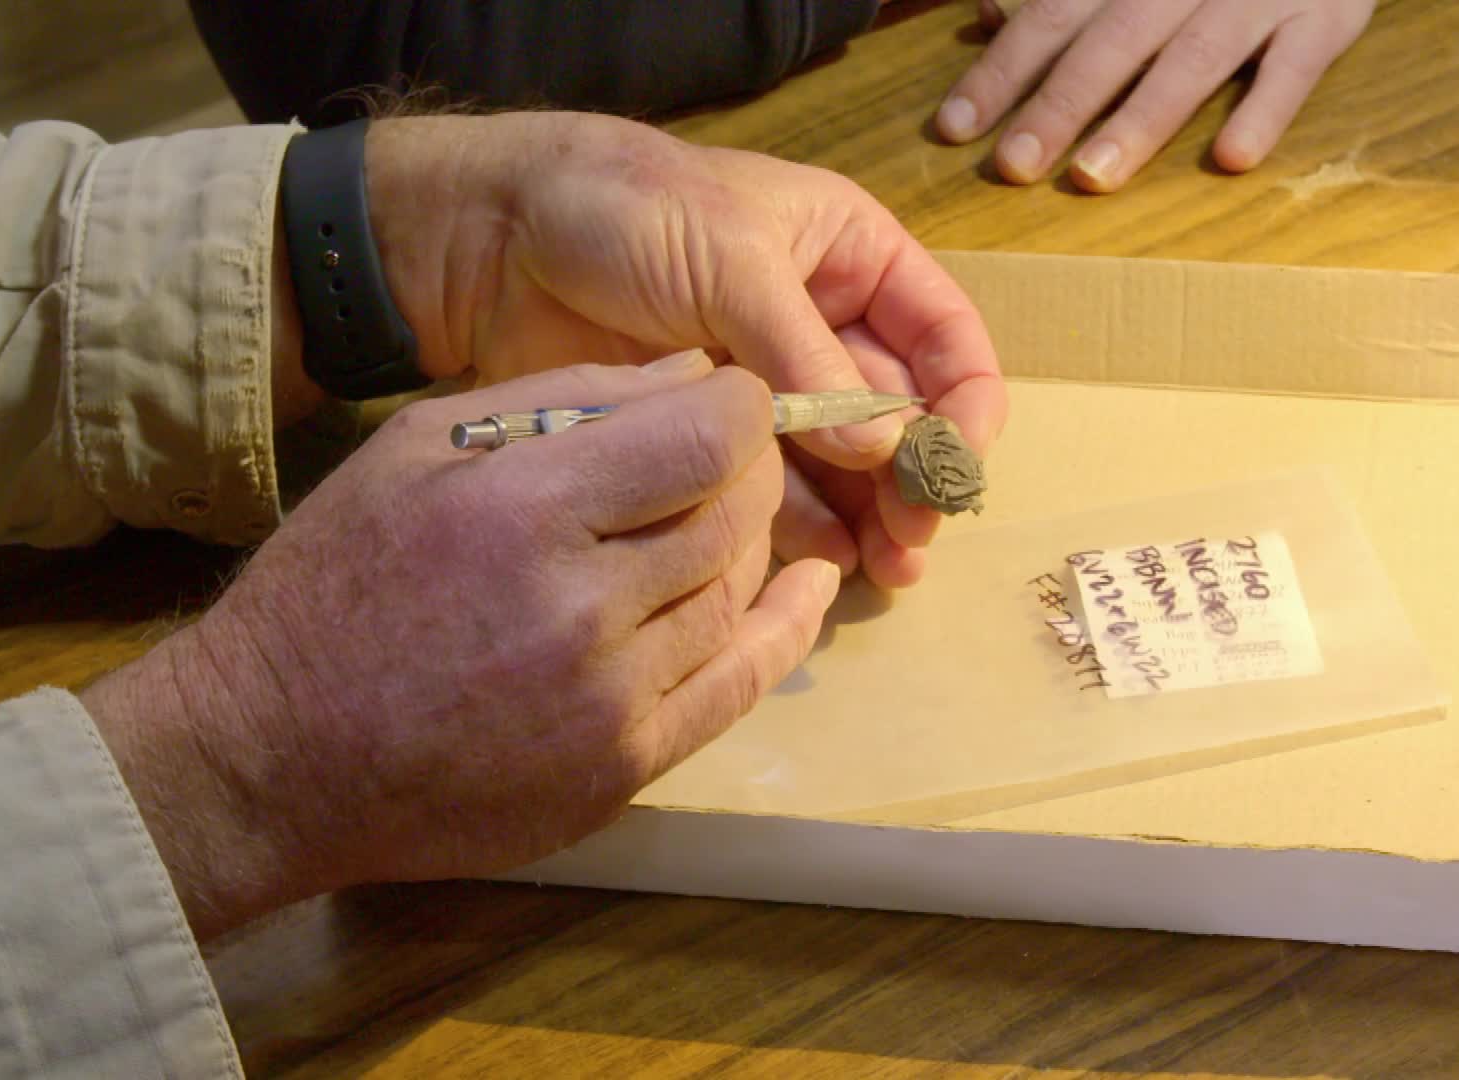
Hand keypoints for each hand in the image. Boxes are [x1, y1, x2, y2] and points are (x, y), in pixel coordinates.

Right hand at [82, 359, 837, 937]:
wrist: (270, 758)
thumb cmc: (333, 585)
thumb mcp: (414, 451)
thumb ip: (560, 401)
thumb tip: (694, 370)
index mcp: (523, 510)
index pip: (708, 438)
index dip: (740, 406)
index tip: (726, 399)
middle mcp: (581, 608)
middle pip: (735, 515)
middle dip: (749, 468)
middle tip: (725, 452)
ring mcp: (609, 700)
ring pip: (740, 593)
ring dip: (750, 542)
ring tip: (721, 512)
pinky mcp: (623, 768)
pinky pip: (740, 685)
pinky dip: (784, 628)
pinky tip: (809, 586)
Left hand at [344, 112, 1006, 587]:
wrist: (493, 241)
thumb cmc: (621, 213)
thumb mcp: (730, 262)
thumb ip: (810, 358)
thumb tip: (888, 452)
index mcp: (853, 259)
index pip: (945, 338)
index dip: (965, 403)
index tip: (953, 466)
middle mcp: (828, 328)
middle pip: (904, 417)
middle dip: (917, 480)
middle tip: (914, 544)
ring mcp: (775, 391)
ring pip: (850, 467)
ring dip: (873, 516)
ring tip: (881, 570)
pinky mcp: (718, 442)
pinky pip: (782, 493)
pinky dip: (808, 529)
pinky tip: (822, 563)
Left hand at [934, 0, 1374, 191]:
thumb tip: (990, 14)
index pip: (1053, 15)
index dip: (1001, 70)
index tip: (955, 128)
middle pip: (1111, 40)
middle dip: (1058, 103)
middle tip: (1013, 165)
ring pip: (1192, 57)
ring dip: (1142, 117)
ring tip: (1093, 174)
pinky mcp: (1325, 18)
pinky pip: (1294, 66)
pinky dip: (1265, 109)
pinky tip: (1231, 158)